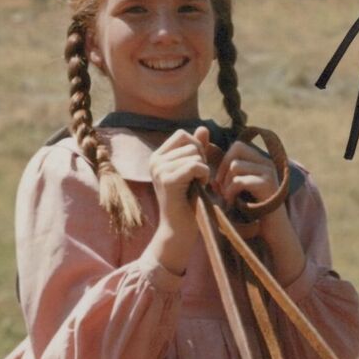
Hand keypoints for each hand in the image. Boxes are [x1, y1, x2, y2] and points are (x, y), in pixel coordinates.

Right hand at [145, 127, 209, 273]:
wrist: (179, 231)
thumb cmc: (188, 203)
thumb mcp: (193, 171)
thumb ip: (197, 150)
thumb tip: (203, 127)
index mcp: (158, 157)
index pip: (182, 134)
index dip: (196, 147)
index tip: (197, 168)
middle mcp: (155, 161)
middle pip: (189, 143)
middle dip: (201, 159)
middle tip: (198, 180)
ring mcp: (159, 170)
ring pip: (194, 155)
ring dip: (203, 170)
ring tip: (196, 186)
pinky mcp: (167, 180)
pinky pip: (196, 166)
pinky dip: (204, 176)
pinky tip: (199, 188)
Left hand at [214, 140, 304, 285]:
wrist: (273, 233)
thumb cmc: (252, 212)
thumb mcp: (237, 189)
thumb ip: (226, 172)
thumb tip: (208, 149)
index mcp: (260, 161)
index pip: (237, 146)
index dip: (223, 160)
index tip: (219, 181)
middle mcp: (266, 162)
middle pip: (236, 149)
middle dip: (223, 169)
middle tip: (220, 189)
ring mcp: (268, 172)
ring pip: (235, 166)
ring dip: (226, 184)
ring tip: (228, 199)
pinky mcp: (267, 185)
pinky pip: (239, 181)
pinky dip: (231, 193)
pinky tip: (232, 204)